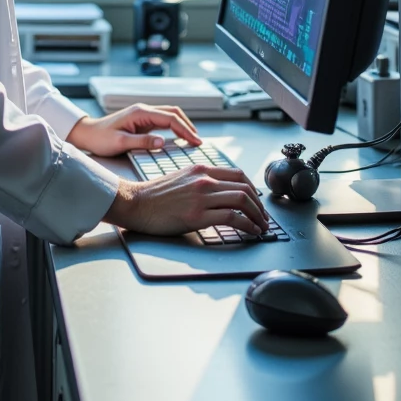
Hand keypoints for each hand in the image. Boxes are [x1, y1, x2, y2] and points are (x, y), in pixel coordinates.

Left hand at [66, 104, 200, 157]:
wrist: (88, 134)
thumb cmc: (101, 139)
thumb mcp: (120, 143)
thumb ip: (142, 142)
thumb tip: (162, 143)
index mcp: (140, 112)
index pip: (170, 118)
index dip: (185, 130)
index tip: (195, 141)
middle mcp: (143, 110)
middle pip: (173, 113)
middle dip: (187, 125)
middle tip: (198, 141)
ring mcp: (143, 115)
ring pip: (169, 115)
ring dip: (182, 125)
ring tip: (193, 139)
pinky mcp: (142, 121)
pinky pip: (163, 121)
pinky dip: (174, 127)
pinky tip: (179, 137)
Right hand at [104, 166, 269, 237]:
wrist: (137, 203)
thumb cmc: (156, 195)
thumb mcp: (182, 178)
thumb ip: (202, 181)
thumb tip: (222, 192)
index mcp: (201, 169)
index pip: (238, 175)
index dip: (254, 190)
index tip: (258, 202)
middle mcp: (204, 179)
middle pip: (245, 187)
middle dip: (260, 205)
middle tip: (264, 217)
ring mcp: (201, 197)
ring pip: (242, 200)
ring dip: (257, 216)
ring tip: (261, 226)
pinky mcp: (197, 216)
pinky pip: (232, 218)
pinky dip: (247, 225)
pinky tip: (251, 231)